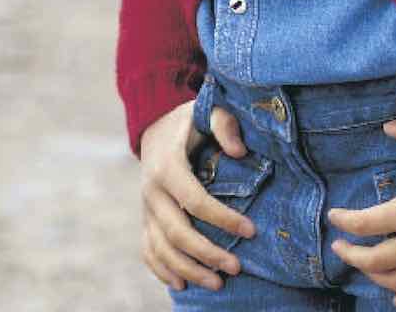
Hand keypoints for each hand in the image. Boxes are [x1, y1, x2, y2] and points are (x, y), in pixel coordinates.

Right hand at [139, 98, 256, 292]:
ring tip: (218, 284)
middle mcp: (151, 191)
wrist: (156, 124)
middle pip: (177, 233)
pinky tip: (181, 284)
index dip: (222, 218)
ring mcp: (145, 208)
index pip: (195, 200)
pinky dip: (162, 270)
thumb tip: (239, 151)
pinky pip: (147, 250)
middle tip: (237, 268)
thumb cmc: (190, 120)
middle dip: (207, 253)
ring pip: (161, 249)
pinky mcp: (144, 218)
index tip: (251, 230)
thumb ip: (225, 124)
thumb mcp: (208, 110)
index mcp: (167, 166)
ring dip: (188, 270)